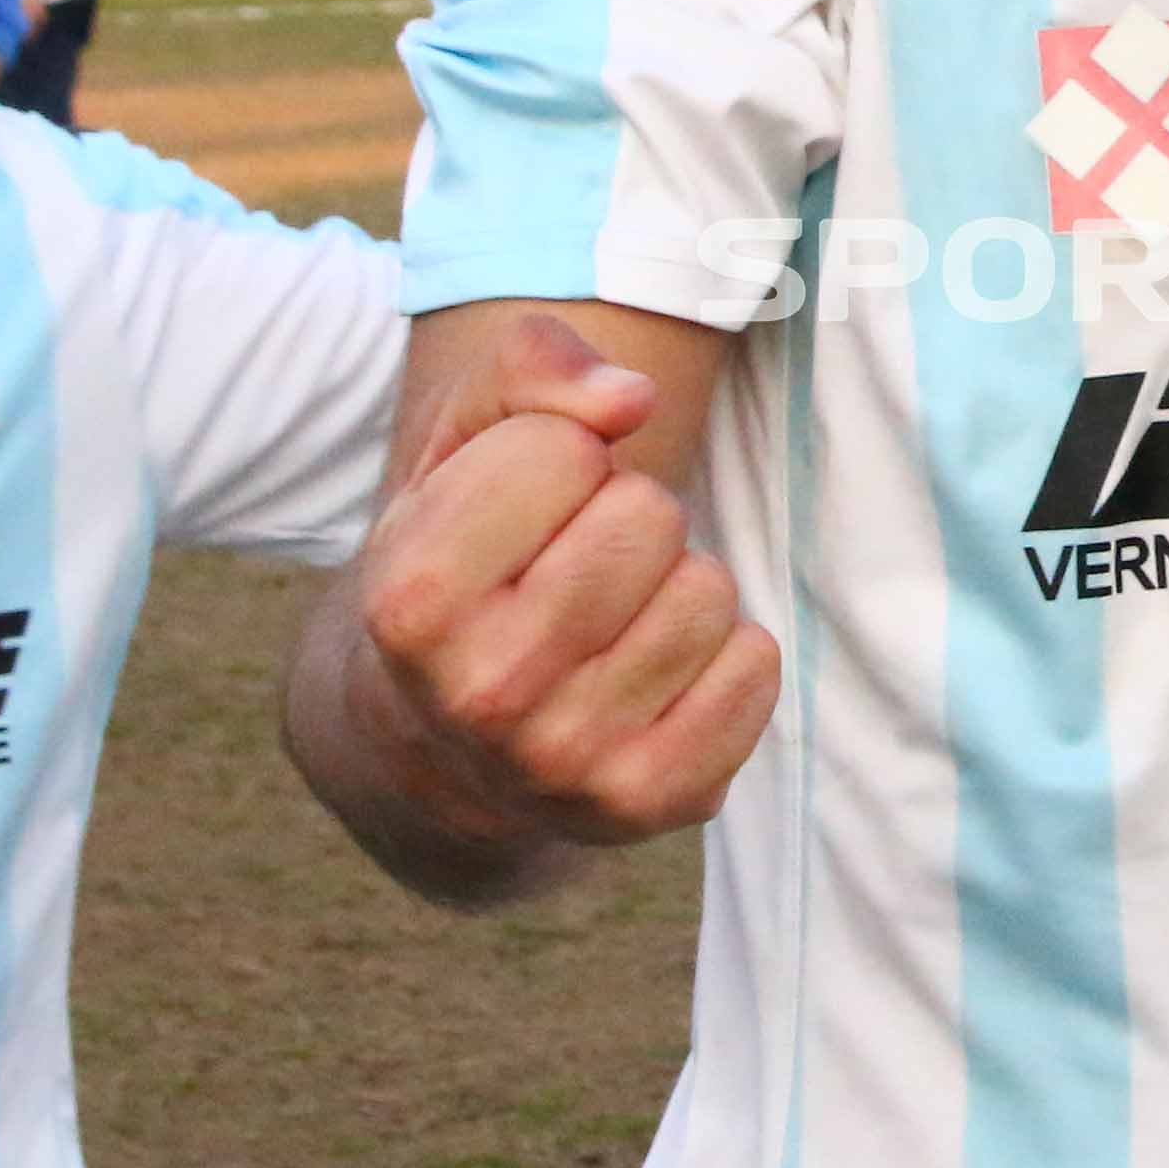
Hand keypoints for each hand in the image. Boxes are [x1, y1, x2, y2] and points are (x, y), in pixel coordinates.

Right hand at [350, 310, 775, 847]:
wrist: (449, 743)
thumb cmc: (469, 557)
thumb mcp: (462, 441)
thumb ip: (532, 365)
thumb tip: (632, 398)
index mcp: (412, 600)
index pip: (567, 451)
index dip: (561, 456)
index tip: (523, 509)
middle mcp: (482, 696)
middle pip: (648, 516)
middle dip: (626, 514)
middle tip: (575, 564)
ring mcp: (569, 763)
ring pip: (709, 591)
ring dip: (675, 585)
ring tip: (611, 621)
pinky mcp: (653, 802)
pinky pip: (755, 667)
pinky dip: (724, 653)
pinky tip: (653, 676)